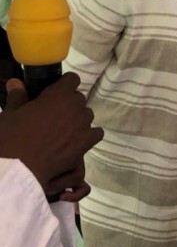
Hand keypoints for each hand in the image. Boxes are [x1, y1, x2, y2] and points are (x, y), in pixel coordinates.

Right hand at [0, 73, 102, 196]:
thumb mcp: (10, 113)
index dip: (64, 84)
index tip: (55, 92)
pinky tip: (77, 140)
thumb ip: (18, 95)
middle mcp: (76, 107)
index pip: (72, 79)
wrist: (18, 167)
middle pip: (79, 99)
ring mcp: (83, 125)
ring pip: (87, 115)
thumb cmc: (11, 137)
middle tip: (53, 115)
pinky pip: (96, 133)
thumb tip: (16, 82)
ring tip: (62, 130)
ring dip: (78, 119)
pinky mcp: (86, 143)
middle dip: (68, 104)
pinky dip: (89, 135)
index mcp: (59, 95)